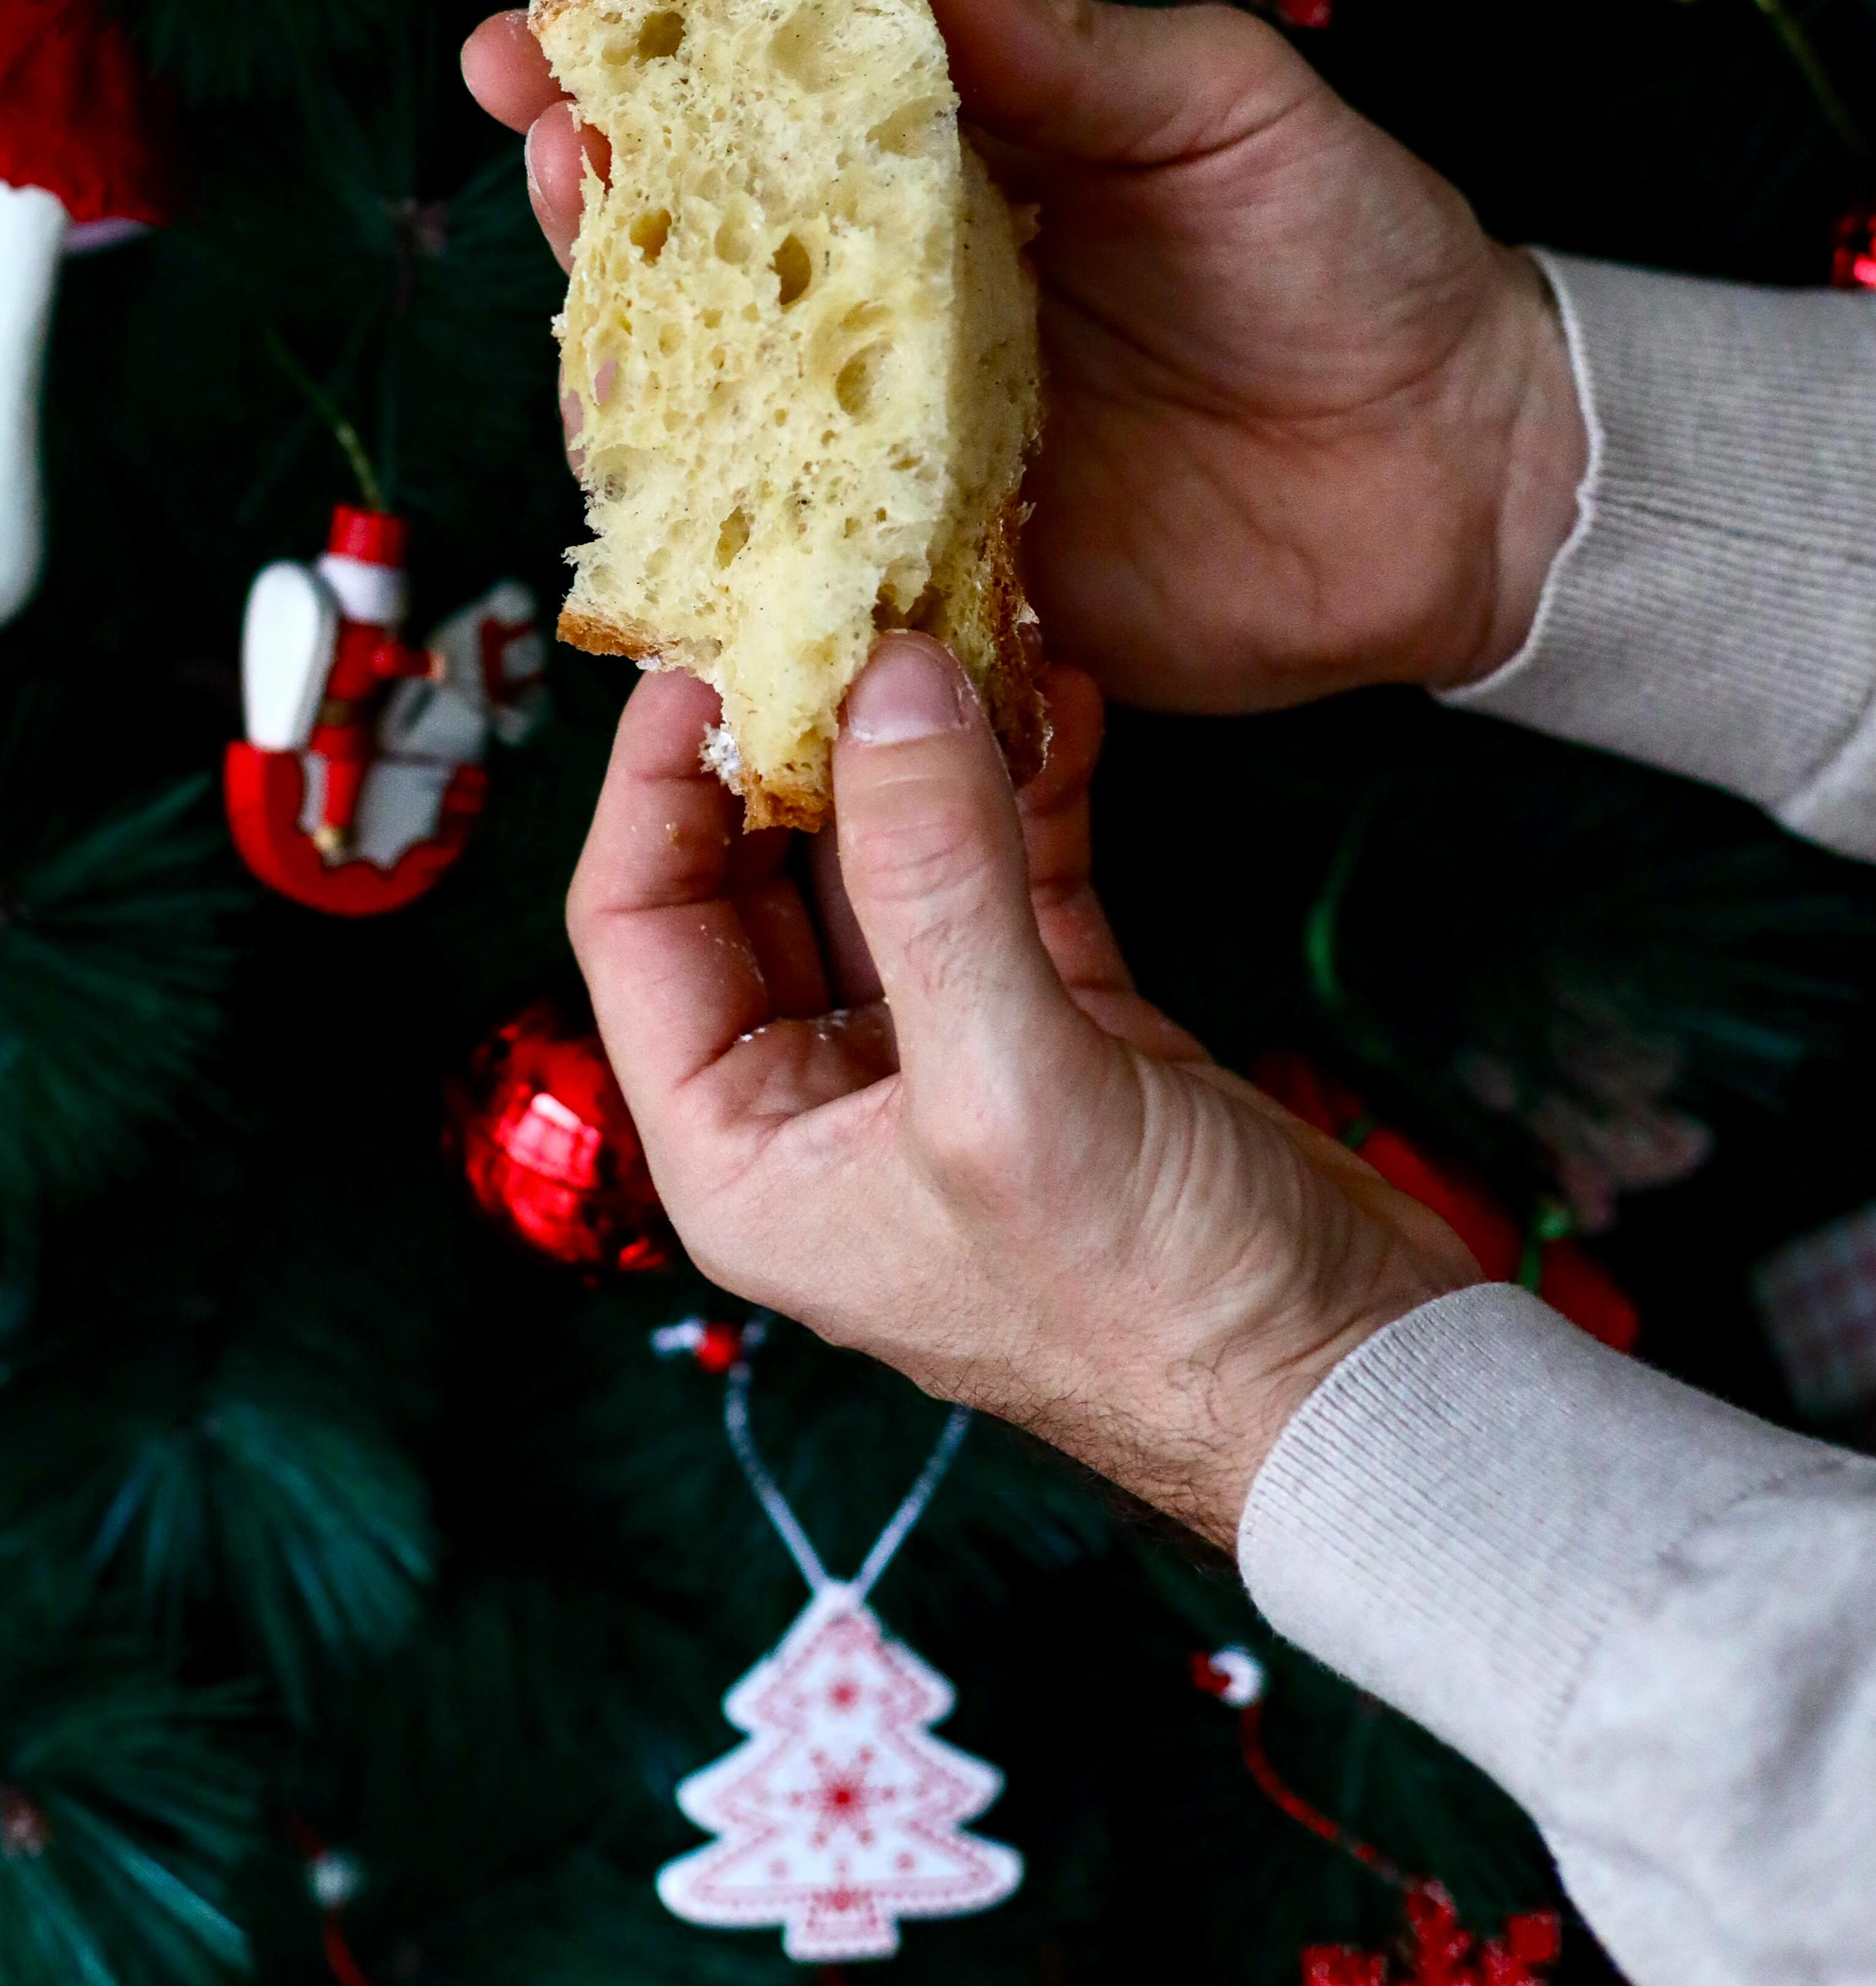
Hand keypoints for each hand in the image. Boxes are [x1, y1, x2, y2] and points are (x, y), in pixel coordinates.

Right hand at [462, 0, 1584, 710]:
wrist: (1462, 469)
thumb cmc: (1354, 252)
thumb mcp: (1215, 103)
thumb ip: (1052, 40)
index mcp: (951, 160)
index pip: (763, 95)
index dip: (642, 61)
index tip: (538, 34)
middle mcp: (900, 300)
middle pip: (702, 249)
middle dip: (596, 199)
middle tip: (542, 149)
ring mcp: (910, 442)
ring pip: (725, 408)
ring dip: (635, 368)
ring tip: (590, 322)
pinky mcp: (948, 574)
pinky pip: (815, 566)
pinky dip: (735, 551)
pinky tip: (670, 521)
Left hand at [568, 633, 1475, 1543]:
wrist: (1350, 1390)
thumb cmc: (1152, 1306)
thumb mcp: (1011, 1089)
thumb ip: (936, 877)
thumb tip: (884, 680)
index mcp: (745, 1147)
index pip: (636, 920)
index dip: (658, 776)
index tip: (715, 642)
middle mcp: (821, 1098)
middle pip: (755, 870)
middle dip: (799, 734)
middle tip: (837, 595)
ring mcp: (941, 1054)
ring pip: (889, 854)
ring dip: (920, 738)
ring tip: (954, 609)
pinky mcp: (1059, 1023)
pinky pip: (1006, 867)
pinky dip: (1025, 777)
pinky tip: (1055, 683)